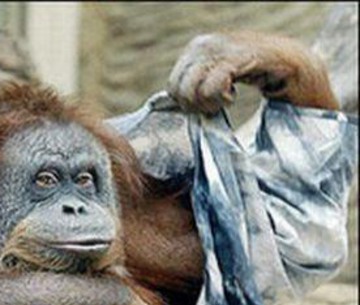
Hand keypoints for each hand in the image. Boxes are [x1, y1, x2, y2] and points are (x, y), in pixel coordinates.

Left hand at [168, 31, 337, 114]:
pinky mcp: (239, 56)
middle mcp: (205, 44)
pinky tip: (233, 96)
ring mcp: (221, 48)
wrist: (294, 66)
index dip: (187, 104)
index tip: (207, 105)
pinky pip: (214, 84)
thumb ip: (193, 87)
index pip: (172, 86)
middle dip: (196, 106)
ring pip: (192, 88)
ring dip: (208, 104)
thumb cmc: (256, 74)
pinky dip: (221, 98)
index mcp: (196, 49)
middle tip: (218, 105)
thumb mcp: (217, 78)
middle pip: (178, 89)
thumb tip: (162, 104)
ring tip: (226, 100)